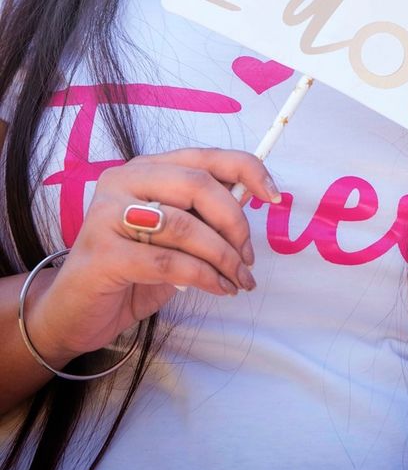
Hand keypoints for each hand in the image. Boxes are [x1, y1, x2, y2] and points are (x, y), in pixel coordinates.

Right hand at [25, 148, 280, 367]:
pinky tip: (218, 288)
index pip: (204, 156)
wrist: (73, 313)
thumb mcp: (174, 237)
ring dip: (223, 257)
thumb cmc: (131, 271)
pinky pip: (169, 263)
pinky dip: (204, 277)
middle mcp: (123, 181)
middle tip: (248, 257)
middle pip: (198, 185)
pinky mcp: (102, 254)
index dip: (245, 169)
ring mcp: (107, 215)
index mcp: (145, 168)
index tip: (273, 195)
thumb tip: (253, 200)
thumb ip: (204, 214)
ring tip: (238, 279)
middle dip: (234, 223)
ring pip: (185, 226)